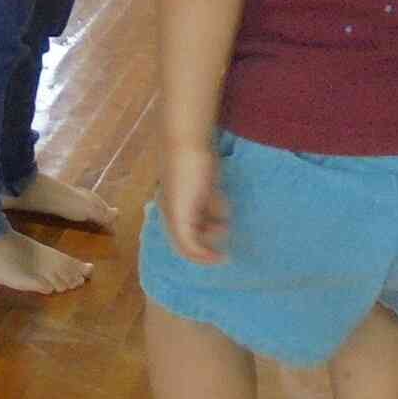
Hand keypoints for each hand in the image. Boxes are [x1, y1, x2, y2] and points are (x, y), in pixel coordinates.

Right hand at [158, 141, 228, 265]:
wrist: (187, 139)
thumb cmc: (184, 176)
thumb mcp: (181, 211)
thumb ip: (187, 237)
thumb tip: (197, 256)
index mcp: (171, 217)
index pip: (184, 246)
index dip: (202, 257)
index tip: (223, 259)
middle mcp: (178, 209)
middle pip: (194, 235)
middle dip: (209, 241)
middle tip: (225, 239)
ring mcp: (191, 195)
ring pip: (203, 221)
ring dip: (215, 226)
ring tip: (226, 221)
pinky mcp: (202, 183)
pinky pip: (210, 204)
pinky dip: (217, 210)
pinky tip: (223, 203)